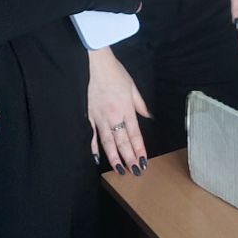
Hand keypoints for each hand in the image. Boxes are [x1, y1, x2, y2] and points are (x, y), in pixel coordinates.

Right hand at [88, 49, 149, 176]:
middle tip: (135, 171)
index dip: (139, 149)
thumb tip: (148, 116)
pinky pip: (92, 134)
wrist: (97, 66)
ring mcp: (100, 117)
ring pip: (107, 142)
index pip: (134, 134)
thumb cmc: (117, 74)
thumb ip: (140, 104)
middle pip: (122, 141)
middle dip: (129, 158)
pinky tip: (97, 158)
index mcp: (126, 109)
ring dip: (114, 157)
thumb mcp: (133, 87)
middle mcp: (113, 116)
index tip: (144, 161)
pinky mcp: (90, 116)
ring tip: (120, 170)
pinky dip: (93, 147)